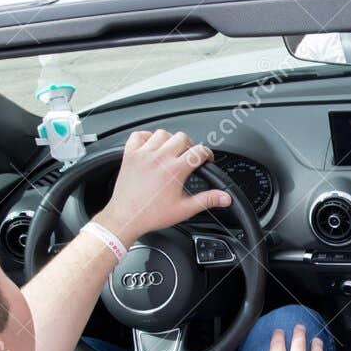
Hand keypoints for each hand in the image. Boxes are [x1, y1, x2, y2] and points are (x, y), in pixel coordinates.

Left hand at [94, 130, 230, 242]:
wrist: (126, 217)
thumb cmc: (151, 214)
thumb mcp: (184, 209)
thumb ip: (207, 200)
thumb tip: (225, 198)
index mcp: (175, 169)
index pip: (199, 151)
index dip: (207, 154)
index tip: (206, 159)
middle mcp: (160, 157)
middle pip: (182, 137)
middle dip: (189, 145)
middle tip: (188, 157)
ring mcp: (143, 154)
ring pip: (162, 134)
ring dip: (169, 140)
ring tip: (170, 151)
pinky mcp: (130, 155)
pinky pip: (139, 135)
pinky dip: (146, 137)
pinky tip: (150, 147)